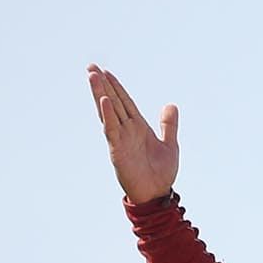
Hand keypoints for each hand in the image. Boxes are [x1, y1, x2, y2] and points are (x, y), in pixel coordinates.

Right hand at [87, 65, 178, 203]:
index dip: (116, 87)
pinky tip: (102, 100)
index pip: (124, 102)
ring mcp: (121, 139)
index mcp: (138, 127)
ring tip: (92, 75)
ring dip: (100, 93)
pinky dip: (107, 115)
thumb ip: (168, 125)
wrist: (157, 196)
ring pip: (108, 111)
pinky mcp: (118, 150)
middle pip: (113, 102)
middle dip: (102, 84)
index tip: (106, 72)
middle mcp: (127, 130)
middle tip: (91, 67)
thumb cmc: (162, 175)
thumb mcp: (170, 145)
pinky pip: (111, 129)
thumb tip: (171, 105)